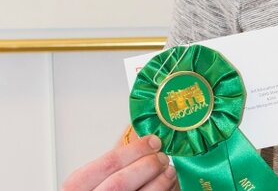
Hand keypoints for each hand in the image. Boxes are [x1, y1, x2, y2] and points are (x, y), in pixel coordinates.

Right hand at [62, 135, 176, 190]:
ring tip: (169, 169)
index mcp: (76, 187)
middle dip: (147, 165)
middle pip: (119, 183)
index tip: (152, 141)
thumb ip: (118, 153)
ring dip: (160, 180)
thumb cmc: (102, 187)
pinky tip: (168, 182)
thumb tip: (141, 127)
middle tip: (162, 156)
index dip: (134, 150)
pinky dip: (163, 190)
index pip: (106, 164)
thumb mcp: (102, 170)